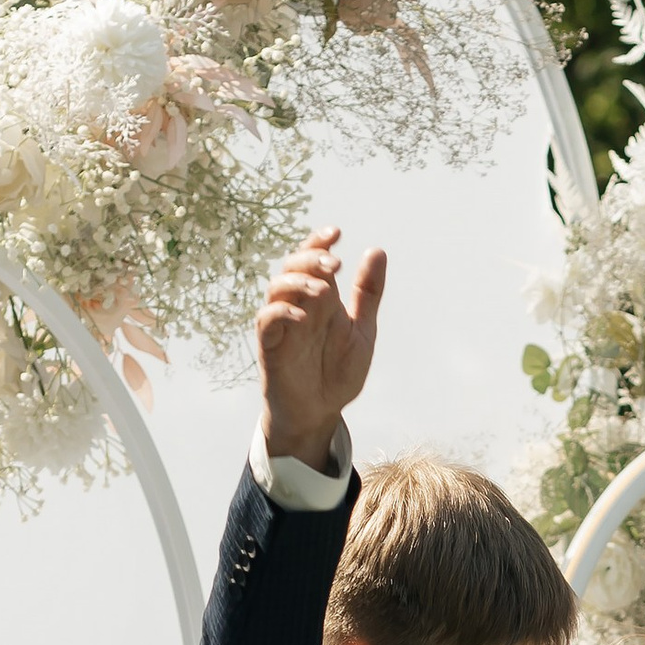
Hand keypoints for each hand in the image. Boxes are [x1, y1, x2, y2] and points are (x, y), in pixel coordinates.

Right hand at [257, 228, 385, 472]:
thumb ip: (367, 294)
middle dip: (311, 257)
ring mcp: (282, 324)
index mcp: (320, 298)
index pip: (313, 258)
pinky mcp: (270, 346)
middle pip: (292, 266)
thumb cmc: (337, 372)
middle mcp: (299, 304)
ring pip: (276, 287)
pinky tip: (303, 315)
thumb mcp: (362, 330)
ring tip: (323, 289)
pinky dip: (282, 312)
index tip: (337, 233)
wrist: (321, 412)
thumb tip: (376, 251)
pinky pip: (267, 320)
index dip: (319, 241)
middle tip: (335, 263)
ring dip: (298, 281)